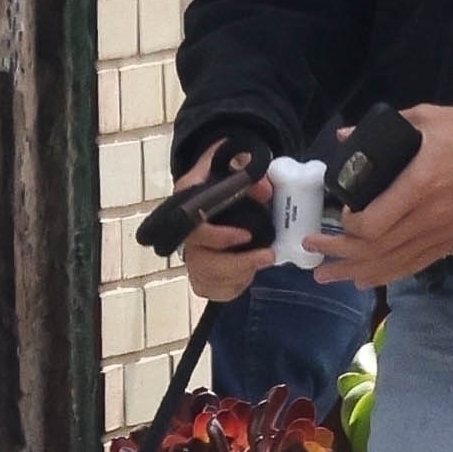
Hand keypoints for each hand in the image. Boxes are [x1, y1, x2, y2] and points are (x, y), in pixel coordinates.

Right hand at [179, 142, 272, 302]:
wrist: (224, 182)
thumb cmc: (229, 172)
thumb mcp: (238, 161)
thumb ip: (248, 169)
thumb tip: (263, 189)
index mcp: (187, 202)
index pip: (192, 228)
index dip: (218, 237)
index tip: (246, 236)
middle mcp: (184, 232)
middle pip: (199, 261)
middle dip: (235, 264)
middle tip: (267, 255)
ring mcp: (191, 254)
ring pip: (205, 278)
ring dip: (238, 275)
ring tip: (263, 261)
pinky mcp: (200, 272)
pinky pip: (211, 289)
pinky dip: (232, 287)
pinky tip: (248, 274)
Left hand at [306, 104, 452, 286]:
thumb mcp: (424, 117)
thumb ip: (381, 129)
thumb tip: (344, 137)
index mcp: (418, 185)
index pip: (372, 224)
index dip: (347, 228)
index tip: (337, 216)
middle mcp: (428, 217)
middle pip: (375, 249)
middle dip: (338, 255)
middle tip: (311, 253)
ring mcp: (441, 233)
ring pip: (392, 263)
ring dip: (356, 272)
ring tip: (328, 277)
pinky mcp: (452, 240)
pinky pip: (415, 265)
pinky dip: (389, 275)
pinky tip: (367, 280)